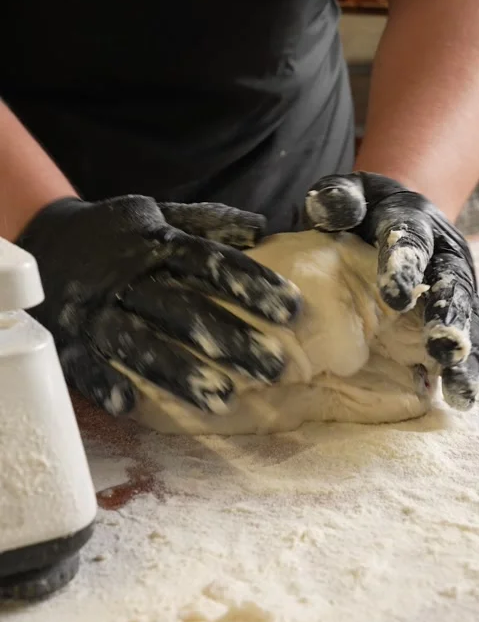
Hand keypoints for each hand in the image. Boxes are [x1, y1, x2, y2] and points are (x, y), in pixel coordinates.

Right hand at [17, 197, 299, 414]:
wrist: (44, 240)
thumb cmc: (115, 234)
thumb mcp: (156, 216)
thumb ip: (206, 221)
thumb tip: (260, 226)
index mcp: (157, 245)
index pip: (210, 262)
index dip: (252, 284)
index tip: (292, 308)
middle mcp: (130, 278)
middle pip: (184, 310)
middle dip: (232, 339)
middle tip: (275, 367)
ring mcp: (96, 309)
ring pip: (141, 344)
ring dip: (181, 373)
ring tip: (224, 400)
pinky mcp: (68, 337)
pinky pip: (85, 362)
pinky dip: (105, 382)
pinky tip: (130, 405)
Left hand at [305, 172, 478, 410]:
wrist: (392, 212)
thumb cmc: (362, 210)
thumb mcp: (349, 195)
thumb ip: (339, 199)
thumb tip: (331, 210)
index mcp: (414, 220)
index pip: (410, 241)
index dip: (403, 267)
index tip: (393, 296)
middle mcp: (443, 253)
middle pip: (451, 284)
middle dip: (447, 316)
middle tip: (441, 344)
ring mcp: (453, 283)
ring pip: (466, 317)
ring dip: (463, 352)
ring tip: (460, 388)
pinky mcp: (455, 310)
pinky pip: (464, 338)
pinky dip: (464, 367)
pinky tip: (460, 397)